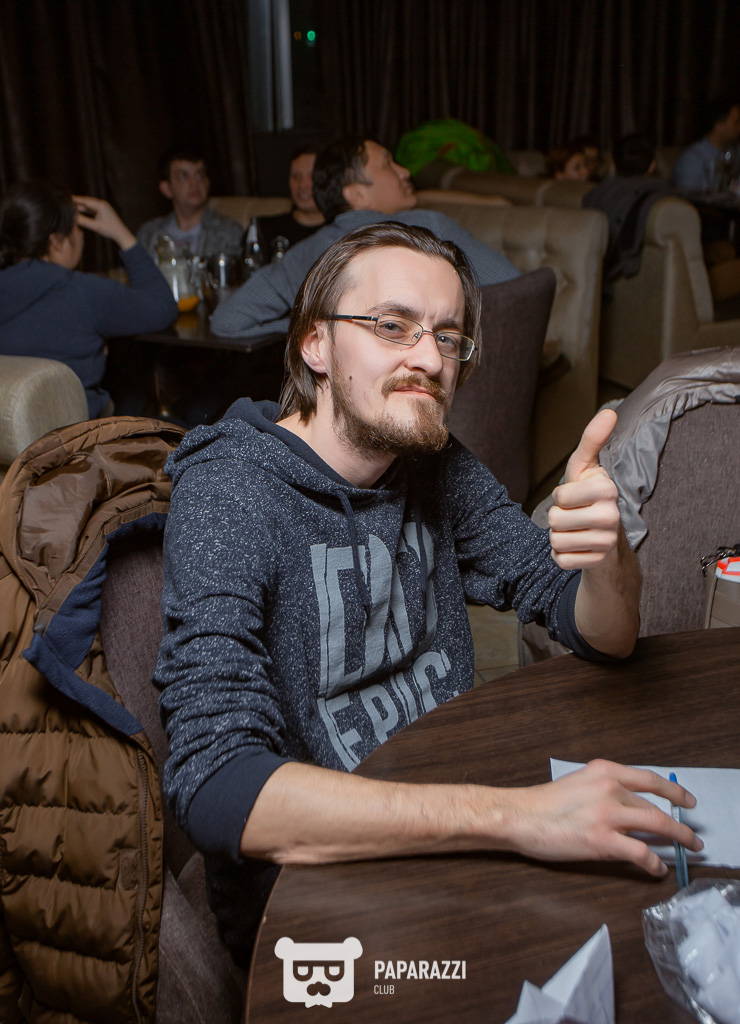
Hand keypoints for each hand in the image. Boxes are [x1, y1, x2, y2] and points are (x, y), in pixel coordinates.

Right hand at [73, 195, 136, 250]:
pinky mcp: (102, 212)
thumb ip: (83, 221)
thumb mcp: (95, 226)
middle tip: (66, 202)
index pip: (85, 200)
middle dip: (77, 202)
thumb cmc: (109, 230)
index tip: (67, 199)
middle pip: (86, 202)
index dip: (76, 200)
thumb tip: (73, 218)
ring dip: (80, 207)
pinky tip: (78, 212)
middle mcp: (101, 204)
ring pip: (88, 206)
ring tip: (70, 207)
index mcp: (100, 205)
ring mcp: (102, 208)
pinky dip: (85, 210)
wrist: (121, 234)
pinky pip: (91, 209)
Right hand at [510, 759, 701, 875]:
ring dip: (678, 839)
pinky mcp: (603, 841)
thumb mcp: (579, 783)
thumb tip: (629, 808)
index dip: (673, 791)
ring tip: (688, 849)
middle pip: (657, 806)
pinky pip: (640, 852)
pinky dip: (653, 862)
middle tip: (693, 836)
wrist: (520, 816)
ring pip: (657, 825)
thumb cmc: (542, 803)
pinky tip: (656, 869)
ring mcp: (608, 814)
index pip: (649, 779)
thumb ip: (604, 790)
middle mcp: (610, 788)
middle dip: (680, 824)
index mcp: (603, 771)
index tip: (687, 801)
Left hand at [548, 408, 620, 569]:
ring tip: (577, 531)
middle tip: (575, 516)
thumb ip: (592, 440)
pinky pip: (560, 560)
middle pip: (554, 520)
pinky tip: (578, 548)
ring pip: (556, 541)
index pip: (559, 496)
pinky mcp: (598, 563)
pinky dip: (562, 556)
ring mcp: (606, 542)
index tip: (576, 497)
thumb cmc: (590, 497)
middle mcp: (612, 516)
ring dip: (560, 537)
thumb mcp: (586, 467)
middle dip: (558, 518)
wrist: (607, 539)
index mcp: (608, 489)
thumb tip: (609, 411)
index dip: (560, 497)